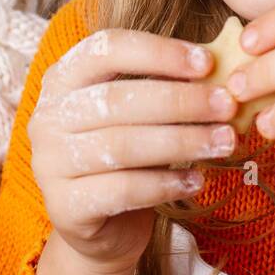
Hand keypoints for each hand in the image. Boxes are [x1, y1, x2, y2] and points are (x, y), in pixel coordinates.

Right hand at [30, 28, 239, 274]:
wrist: (104, 224)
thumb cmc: (129, 155)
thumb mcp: (141, 112)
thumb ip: (167, 86)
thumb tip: (226, 67)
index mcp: (63, 78)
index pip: (107, 49)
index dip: (159, 52)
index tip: (208, 62)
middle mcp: (47, 117)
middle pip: (118, 99)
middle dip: (181, 100)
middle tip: (228, 105)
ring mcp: (50, 163)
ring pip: (122, 145)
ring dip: (182, 141)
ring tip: (224, 142)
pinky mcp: (65, 206)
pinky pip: (122, 189)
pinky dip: (165, 183)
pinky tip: (197, 180)